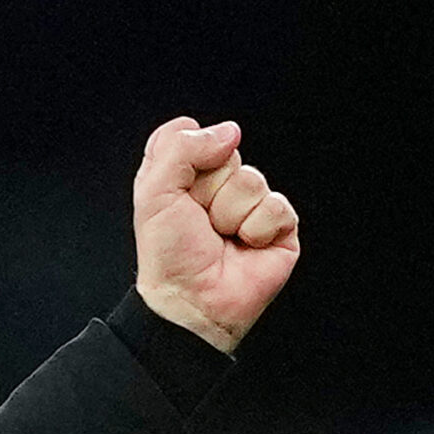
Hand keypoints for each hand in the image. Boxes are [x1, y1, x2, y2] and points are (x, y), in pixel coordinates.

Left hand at [131, 117, 300, 352]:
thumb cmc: (169, 256)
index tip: (177, 189)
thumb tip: (229, 132)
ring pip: (252, 180)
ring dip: (230, 213)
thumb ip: (179, 147)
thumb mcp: (154, 193)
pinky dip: (257, 228)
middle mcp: (218, 189)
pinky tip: (245, 246)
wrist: (192, 301)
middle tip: (199, 221)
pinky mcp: (278, 227)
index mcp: (184, 177)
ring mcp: (250, 207)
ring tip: (221, 237)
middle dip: (209, 189)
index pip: (191, 134)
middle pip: (227, 155)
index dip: (186, 157)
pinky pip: (276, 205)